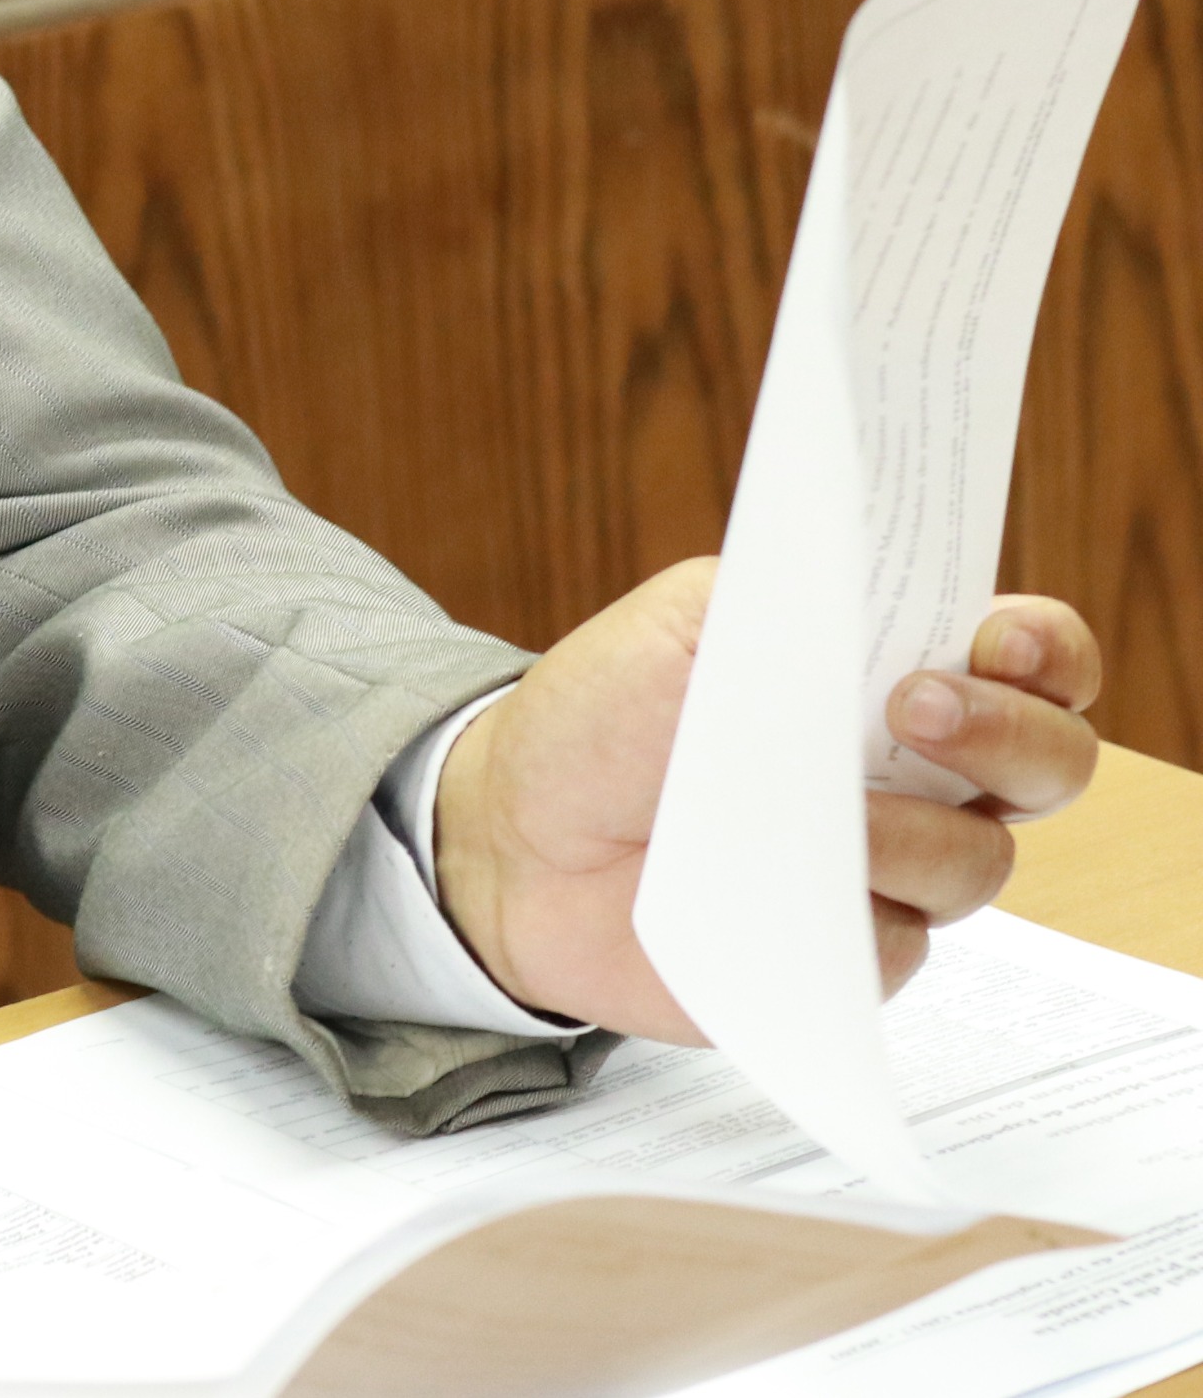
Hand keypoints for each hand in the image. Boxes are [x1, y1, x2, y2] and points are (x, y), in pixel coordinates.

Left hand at [432, 559, 1105, 1037]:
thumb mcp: (683, 625)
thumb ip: (784, 606)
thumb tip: (876, 621)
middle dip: (1006, 732)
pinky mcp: (846, 955)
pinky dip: (847, 915)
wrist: (514, 835)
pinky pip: (896, 949)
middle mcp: (919, 774)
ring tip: (825, 813)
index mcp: (895, 670)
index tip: (1002, 639)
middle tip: (916, 707)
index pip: (1028, 657)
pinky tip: (776, 889)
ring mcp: (891, 870)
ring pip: (978, 863)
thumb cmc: (605, 716)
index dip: (1044, 649)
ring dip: (912, 828)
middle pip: (1047, 763)